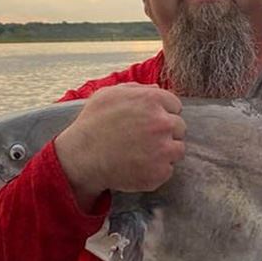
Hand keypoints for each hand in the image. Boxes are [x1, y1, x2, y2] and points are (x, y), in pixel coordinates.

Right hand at [54, 84, 185, 211]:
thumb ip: (136, 89)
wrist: (81, 157)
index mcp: (152, 100)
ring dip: (165, 152)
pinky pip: (168, 170)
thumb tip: (156, 89)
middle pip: (180, 127)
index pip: (175, 106)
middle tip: (145, 140)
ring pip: (178, 149)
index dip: (162, 114)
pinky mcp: (160, 172)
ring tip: (142, 154)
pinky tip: (138, 166)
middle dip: (166, 133)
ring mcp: (163, 149)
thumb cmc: (92, 124)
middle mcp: (162, 123)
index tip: (149, 122)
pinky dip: (156, 170)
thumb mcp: (108, 95)